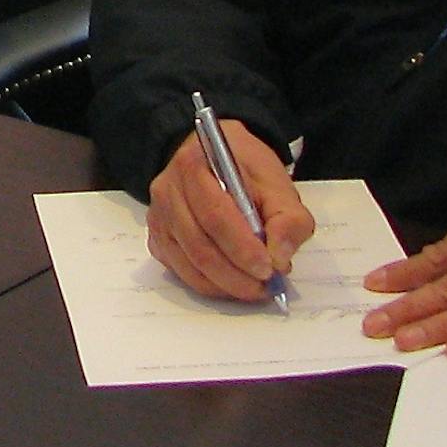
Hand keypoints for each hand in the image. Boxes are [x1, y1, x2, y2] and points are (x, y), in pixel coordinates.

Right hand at [146, 124, 314, 302]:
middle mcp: (167, 191)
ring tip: (255, 287)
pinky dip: (209, 285)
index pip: (215, 216)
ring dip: (225, 285)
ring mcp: (159, 217)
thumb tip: (279, 259)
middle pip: (199, 246)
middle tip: (266, 286)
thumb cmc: (245, 171)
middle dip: (236, 275)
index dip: (242, 248)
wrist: (216, 159)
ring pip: (189, 265)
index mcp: (194, 166)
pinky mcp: (158, 239)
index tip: (269, 268)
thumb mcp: (277, 184)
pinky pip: (180, 271)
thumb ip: (288, 219)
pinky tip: (232, 282)